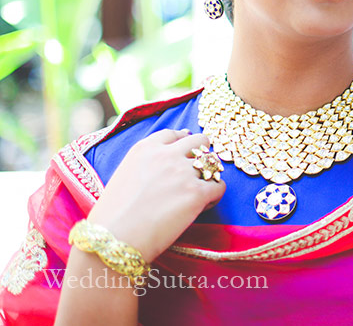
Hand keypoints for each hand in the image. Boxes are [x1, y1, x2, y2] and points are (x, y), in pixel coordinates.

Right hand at [85, 129, 225, 262]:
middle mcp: (167, 155)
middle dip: (203, 153)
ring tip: (201, 192)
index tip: (187, 151)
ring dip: (210, 175)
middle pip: (200, 141)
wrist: (114, 239)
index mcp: (145, 148)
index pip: (174, 134)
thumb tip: (161, 171)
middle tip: (200, 170)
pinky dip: (215, 196)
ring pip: (213, 164)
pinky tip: (203, 206)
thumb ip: (145, 166)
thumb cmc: (112, 217)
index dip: (184, 141)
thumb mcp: (123, 176)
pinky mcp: (197, 193)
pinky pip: (219, 187)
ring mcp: (184, 173)